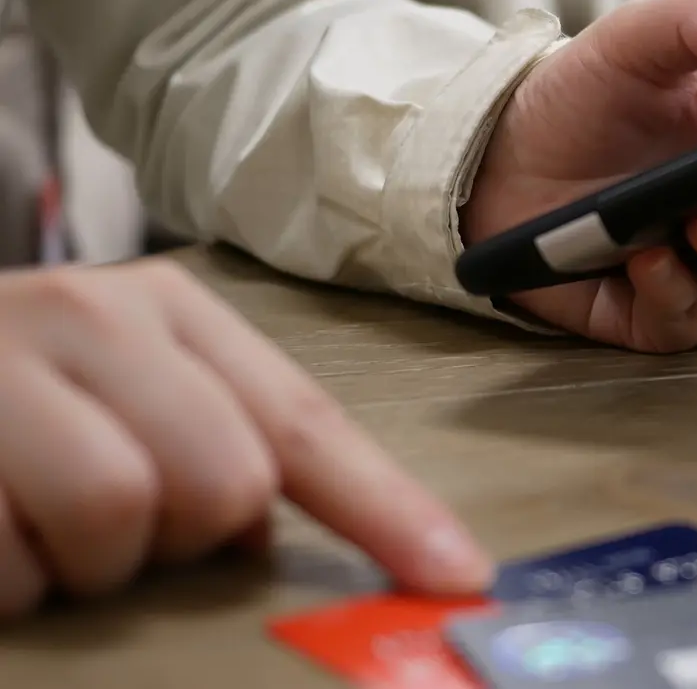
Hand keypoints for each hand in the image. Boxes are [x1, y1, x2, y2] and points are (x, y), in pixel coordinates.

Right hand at [0, 260, 491, 618]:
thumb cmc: (16, 384)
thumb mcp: (132, 383)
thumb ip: (221, 438)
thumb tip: (277, 543)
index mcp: (173, 310)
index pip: (306, 424)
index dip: (388, 510)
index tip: (458, 578)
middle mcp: (94, 318)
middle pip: (222, 485)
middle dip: (179, 538)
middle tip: (116, 518)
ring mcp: (3, 368)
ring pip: (117, 520)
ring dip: (81, 563)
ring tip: (33, 520)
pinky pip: (10, 566)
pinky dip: (3, 579)